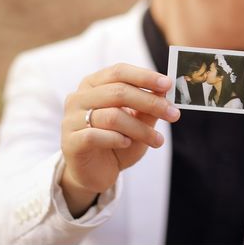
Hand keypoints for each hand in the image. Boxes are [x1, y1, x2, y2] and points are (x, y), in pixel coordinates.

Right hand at [60, 63, 179, 215]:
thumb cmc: (118, 141)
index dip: (145, 76)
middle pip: (118, 92)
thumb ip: (149, 105)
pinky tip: (128, 143)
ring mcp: (71, 119)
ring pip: (112, 116)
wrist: (96, 172)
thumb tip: (165, 89)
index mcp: (94, 84)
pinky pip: (95, 135)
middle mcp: (79, 97)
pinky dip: (117, 139)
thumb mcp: (138, 121)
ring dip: (141, 128)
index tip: (168, 84)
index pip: (119, 71)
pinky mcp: (70, 142)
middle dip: (150, 102)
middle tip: (173, 114)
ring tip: (158, 140)